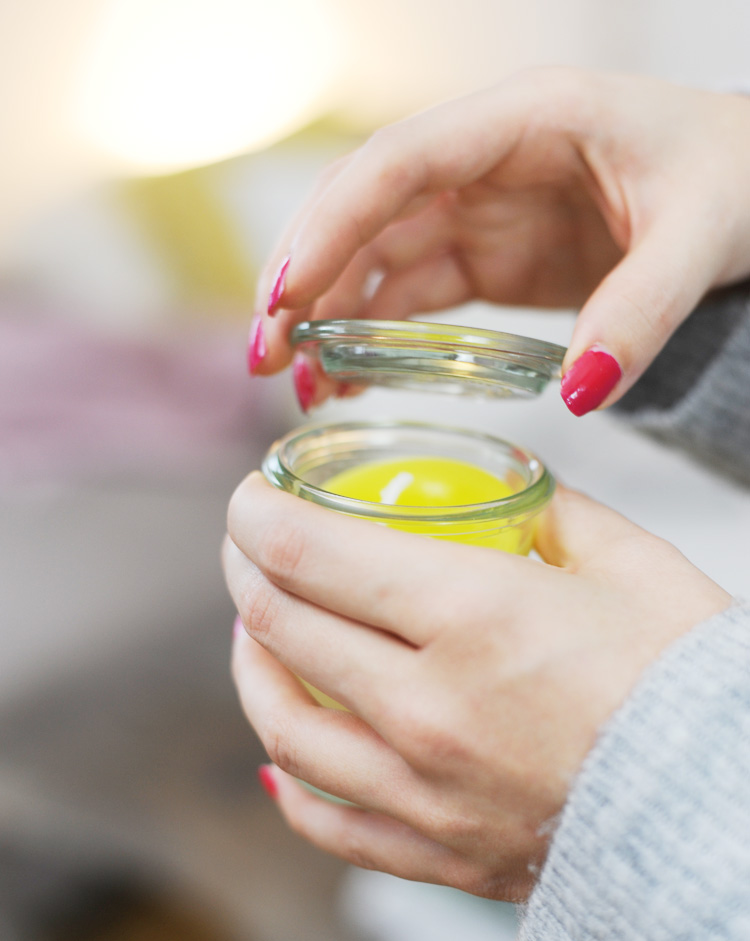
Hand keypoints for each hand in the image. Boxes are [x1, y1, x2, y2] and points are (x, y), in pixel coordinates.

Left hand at [223, 474, 729, 900]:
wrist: (730, 821)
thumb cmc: (696, 688)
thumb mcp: (636, 567)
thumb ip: (555, 514)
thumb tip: (509, 492)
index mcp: (474, 616)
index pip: (312, 552)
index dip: (258, 514)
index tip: (251, 495)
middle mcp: (429, 707)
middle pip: (285, 626)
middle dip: (246, 571)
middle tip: (250, 546)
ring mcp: (424, 791)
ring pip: (284, 725)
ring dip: (252, 666)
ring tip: (255, 633)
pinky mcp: (439, 853)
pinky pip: (330, 822)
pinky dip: (290, 782)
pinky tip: (281, 755)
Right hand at [248, 68, 749, 413]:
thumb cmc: (735, 178)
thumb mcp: (701, 236)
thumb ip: (641, 311)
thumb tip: (576, 396)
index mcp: (526, 120)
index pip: (399, 164)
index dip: (332, 226)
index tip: (285, 296)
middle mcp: (486, 161)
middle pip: (363, 209)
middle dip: (304, 277)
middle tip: (263, 353)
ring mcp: (483, 209)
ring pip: (376, 256)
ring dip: (328, 317)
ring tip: (298, 384)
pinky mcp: (490, 256)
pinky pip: (413, 293)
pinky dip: (375, 336)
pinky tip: (349, 378)